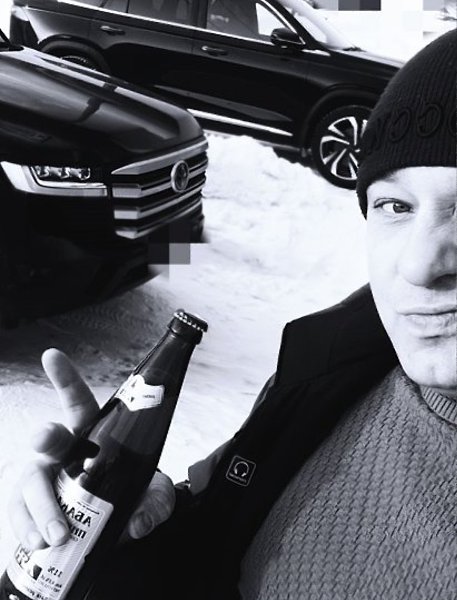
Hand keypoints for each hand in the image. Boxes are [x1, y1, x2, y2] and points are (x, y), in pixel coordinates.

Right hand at [8, 348, 175, 549]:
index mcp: (93, 436)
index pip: (78, 402)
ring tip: (57, 533)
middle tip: (43, 439)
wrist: (118, 531)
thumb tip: (139, 522)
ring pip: (30, 481)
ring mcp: (46, 481)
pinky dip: (27, 529)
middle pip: (49, 438)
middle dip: (45, 435)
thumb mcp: (155, 498)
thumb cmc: (133, 499)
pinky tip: (41, 543)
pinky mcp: (32, 510)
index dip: (65, 379)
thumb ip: (155, 505)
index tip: (51, 356)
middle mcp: (65, 453)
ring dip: (39, 505)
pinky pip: (19, 514)